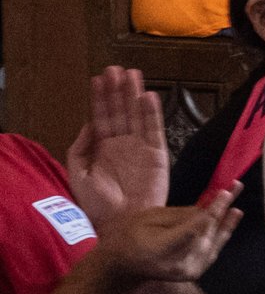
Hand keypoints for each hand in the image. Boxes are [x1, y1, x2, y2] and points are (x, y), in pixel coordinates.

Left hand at [67, 67, 168, 220]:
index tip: (98, 78)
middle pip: (120, 111)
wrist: (121, 224)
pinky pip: (154, 129)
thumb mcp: (78, 176)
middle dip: (117, 90)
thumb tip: (89, 123)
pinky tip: (147, 97)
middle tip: (116, 69)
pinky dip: (151, 113)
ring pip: (137, 114)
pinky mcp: (157, 154)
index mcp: (103, 149)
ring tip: (131, 74)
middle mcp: (123, 144)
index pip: (102, 117)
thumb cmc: (97, 206)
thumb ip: (80, 149)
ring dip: (134, 95)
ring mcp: (141, 147)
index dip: (100, 98)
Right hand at [93, 188, 242, 289]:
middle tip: (235, 187)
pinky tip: (232, 218)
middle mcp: (177, 265)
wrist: (122, 268)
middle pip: (206, 234)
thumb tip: (207, 206)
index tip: (226, 192)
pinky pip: (212, 250)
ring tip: (237, 201)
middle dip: (222, 210)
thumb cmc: (129, 237)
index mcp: (160, 250)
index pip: (194, 229)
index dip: (213, 210)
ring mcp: (187, 272)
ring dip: (227, 221)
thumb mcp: (149, 218)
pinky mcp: (194, 273)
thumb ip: (180, 214)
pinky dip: (222, 234)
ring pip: (213, 242)